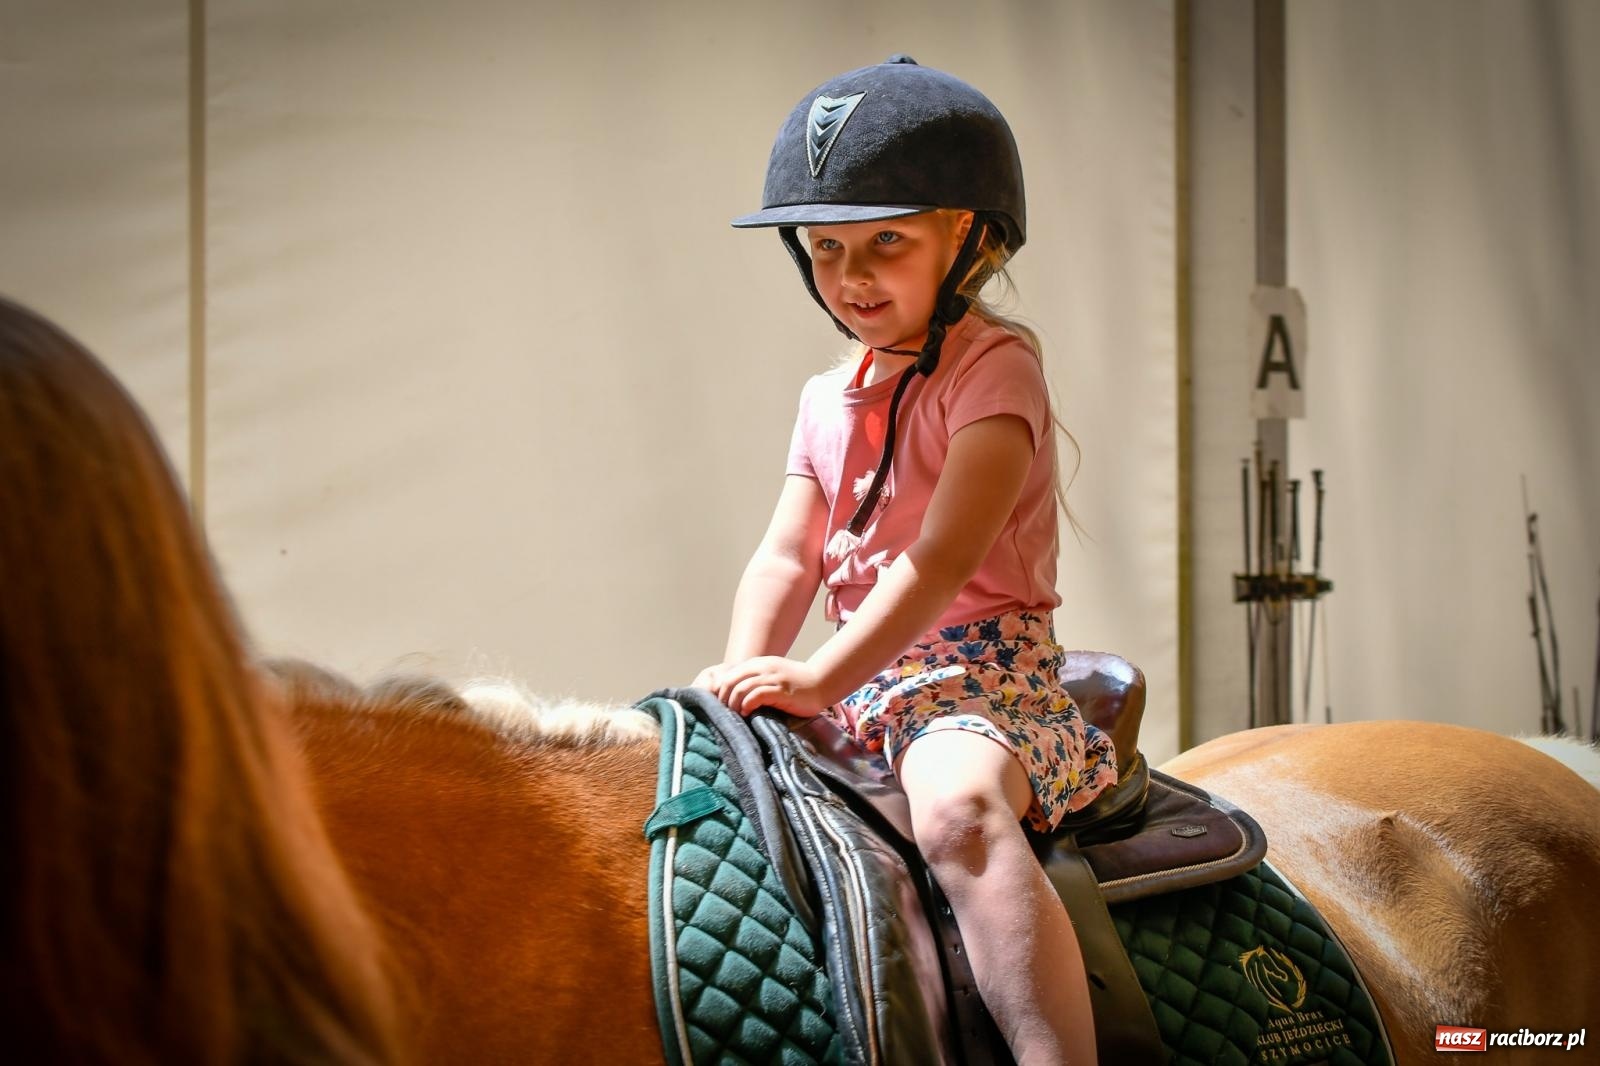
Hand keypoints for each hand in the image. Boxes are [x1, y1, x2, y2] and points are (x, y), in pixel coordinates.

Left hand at [701, 656, 829, 718]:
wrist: (820, 683)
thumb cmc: (795, 684)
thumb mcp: (772, 675)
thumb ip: (755, 680)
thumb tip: (733, 696)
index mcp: (758, 663)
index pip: (729, 674)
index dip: (720, 690)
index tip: (719, 705)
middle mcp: (763, 667)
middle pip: (730, 680)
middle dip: (723, 698)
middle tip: (724, 712)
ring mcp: (772, 678)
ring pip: (740, 688)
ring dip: (733, 704)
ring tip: (735, 715)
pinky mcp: (780, 690)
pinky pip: (756, 695)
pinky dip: (747, 705)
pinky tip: (747, 713)